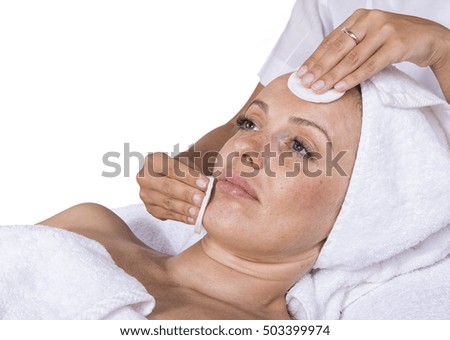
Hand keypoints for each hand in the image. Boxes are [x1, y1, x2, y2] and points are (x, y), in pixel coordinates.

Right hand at [137, 152, 208, 223]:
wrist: (177, 179)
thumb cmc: (185, 168)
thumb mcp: (190, 161)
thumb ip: (197, 169)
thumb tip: (208, 181)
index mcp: (153, 160)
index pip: (172, 168)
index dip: (189, 176)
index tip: (205, 184)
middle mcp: (144, 177)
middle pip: (167, 186)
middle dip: (186, 194)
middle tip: (202, 199)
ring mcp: (146, 194)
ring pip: (166, 202)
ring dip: (185, 208)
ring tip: (199, 211)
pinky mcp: (150, 208)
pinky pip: (166, 214)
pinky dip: (181, 217)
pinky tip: (193, 218)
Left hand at [297, 9, 449, 93]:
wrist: (429, 38)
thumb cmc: (393, 41)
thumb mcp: (368, 39)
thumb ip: (349, 48)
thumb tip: (320, 69)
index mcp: (358, 17)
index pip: (330, 41)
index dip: (314, 58)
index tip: (300, 74)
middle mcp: (370, 20)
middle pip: (338, 49)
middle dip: (319, 68)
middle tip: (305, 84)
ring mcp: (384, 31)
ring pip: (352, 58)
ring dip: (332, 76)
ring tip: (318, 89)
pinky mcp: (397, 44)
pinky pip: (371, 65)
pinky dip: (354, 77)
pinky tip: (340, 87)